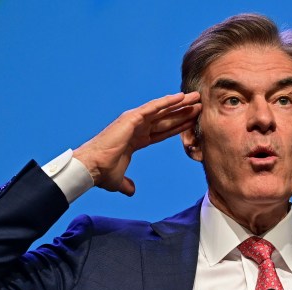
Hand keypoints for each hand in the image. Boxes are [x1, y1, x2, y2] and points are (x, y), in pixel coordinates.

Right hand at [74, 92, 201, 195]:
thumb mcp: (119, 180)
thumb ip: (127, 184)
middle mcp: (136, 128)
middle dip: (183, 112)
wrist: (92, 167)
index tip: (192, 123)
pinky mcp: (131, 118)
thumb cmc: (102, 172)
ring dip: (180, 104)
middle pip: (166, 119)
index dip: (178, 127)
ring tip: (196, 98)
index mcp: (136, 140)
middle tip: (199, 105)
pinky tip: (180, 97)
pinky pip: (153, 107)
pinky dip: (167, 101)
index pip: (162, 132)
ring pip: (163, 111)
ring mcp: (134, 121)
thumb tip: (131, 191)